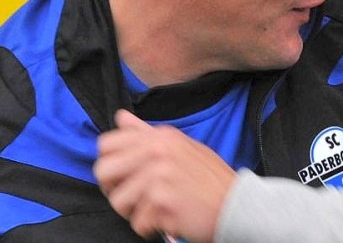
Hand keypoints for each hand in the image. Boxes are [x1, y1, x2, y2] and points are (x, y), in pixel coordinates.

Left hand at [94, 109, 235, 242]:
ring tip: (159, 209)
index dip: (111, 164)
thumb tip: (121, 117)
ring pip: (118, 201)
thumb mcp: (182, 147)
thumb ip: (146, 133)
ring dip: (135, 212)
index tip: (127, 176)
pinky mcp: (162, 199)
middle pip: (103, 171)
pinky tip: (170, 218)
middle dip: (115, 189)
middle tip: (138, 198)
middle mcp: (159, 150)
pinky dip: (151, 227)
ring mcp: (160, 174)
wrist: (237, 204)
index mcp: (162, 136)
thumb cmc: (208, 179)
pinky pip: (137, 222)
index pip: (107, 144)